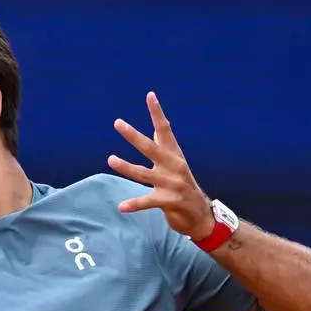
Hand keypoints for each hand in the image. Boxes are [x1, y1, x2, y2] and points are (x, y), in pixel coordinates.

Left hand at [107, 91, 213, 240]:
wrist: (200, 215)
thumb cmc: (183, 187)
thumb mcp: (176, 164)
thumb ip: (165, 147)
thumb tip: (160, 124)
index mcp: (174, 155)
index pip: (164, 130)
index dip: (157, 113)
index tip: (150, 95)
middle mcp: (173, 166)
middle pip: (150, 147)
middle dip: (134, 135)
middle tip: (118, 123)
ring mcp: (172, 183)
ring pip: (144, 173)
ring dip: (126, 166)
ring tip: (111, 159)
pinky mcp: (169, 201)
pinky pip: (147, 201)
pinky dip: (134, 204)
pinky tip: (121, 206)